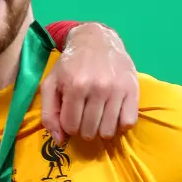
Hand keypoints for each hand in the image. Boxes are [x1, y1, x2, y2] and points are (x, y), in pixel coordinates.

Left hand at [41, 23, 138, 142]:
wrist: (97, 40)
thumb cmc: (70, 65)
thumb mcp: (51, 84)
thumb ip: (49, 113)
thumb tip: (60, 140)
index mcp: (74, 86)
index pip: (70, 126)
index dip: (69, 126)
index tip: (71, 116)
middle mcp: (97, 88)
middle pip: (89, 131)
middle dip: (84, 129)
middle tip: (84, 117)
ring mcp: (116, 89)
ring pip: (108, 131)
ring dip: (101, 130)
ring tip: (98, 117)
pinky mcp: (132, 89)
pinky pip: (128, 123)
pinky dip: (120, 125)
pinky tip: (113, 115)